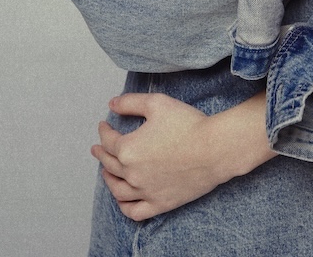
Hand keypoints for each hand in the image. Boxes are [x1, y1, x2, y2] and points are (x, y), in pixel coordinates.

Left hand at [91, 92, 274, 221]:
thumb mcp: (157, 103)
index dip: (104, 131)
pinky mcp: (160, 203)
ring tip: (106, 171)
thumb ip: (131, 102)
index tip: (104, 125)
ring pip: (118, 190)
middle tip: (98, 147)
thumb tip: (112, 104)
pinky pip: (134, 211)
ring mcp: (146, 191)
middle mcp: (132, 173)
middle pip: (110, 165)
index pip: (108, 141)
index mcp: (128, 149)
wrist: (214, 148)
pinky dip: (124, 206)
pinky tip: (122, 199)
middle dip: (101, 154)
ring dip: (108, 179)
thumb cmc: (188, 124)